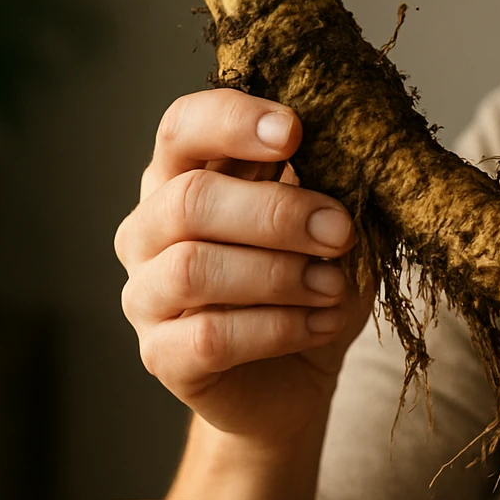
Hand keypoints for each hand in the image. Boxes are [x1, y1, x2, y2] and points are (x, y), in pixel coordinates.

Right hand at [115, 89, 374, 450]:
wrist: (298, 378)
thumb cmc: (312, 284)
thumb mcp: (333, 225)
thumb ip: (330, 184)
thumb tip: (353, 147)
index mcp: (185, 177)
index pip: (182, 127)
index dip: (233, 120)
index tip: (295, 131)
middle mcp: (149, 230)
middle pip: (190, 199)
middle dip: (277, 212)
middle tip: (340, 232)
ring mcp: (145, 294)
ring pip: (194, 268)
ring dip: (280, 274)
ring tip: (335, 285)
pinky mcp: (161, 356)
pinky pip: (210, 335)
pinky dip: (279, 328)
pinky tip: (324, 324)